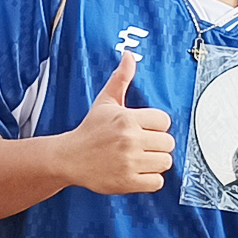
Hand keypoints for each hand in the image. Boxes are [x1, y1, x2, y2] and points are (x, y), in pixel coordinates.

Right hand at [60, 51, 173, 195]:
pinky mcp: (128, 182)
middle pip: (168, 143)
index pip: (164, 121)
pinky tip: (137, 172)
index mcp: (127, 119)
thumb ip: (121, 79)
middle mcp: (130, 140)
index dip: (156, 126)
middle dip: (157, 144)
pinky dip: (150, 179)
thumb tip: (129, 55)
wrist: (69, 158)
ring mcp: (129, 162)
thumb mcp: (105, 102)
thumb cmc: (90, 130)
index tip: (144, 129)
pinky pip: (157, 182)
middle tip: (142, 145)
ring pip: (165, 162)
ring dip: (155, 162)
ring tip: (140, 158)